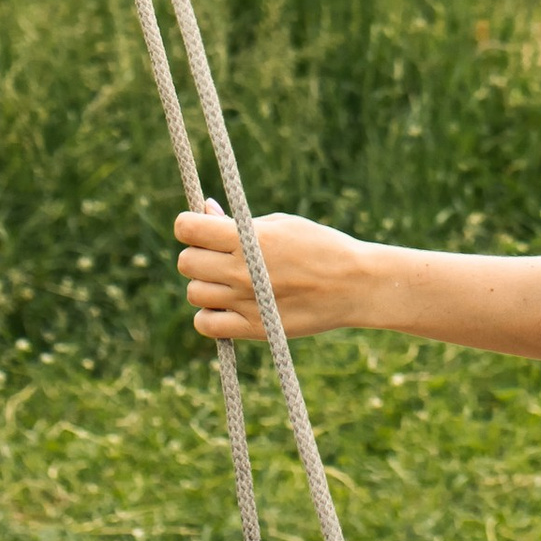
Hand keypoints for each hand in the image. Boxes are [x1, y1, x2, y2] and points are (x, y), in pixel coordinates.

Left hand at [175, 203, 374, 341]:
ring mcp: (245, 301)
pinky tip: (226, 306)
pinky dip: (209, 315)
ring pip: (193, 293)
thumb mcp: (281, 224)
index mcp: (248, 239)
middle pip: (186, 262)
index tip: (197, 228)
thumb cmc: (320, 246)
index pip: (188, 228)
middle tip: (219, 256)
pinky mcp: (253, 328)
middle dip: (197, 255)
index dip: (187, 225)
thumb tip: (203, 212)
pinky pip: (205, 324)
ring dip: (205, 285)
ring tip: (229, 281)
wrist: (355, 284)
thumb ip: (237, 222)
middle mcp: (241, 271)